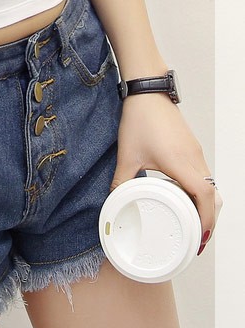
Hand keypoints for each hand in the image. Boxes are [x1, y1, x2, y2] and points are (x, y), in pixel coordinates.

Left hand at [109, 92, 222, 252]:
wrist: (148, 91)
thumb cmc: (140, 118)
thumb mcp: (127, 154)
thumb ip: (121, 180)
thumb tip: (114, 199)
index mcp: (181, 162)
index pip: (204, 196)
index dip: (206, 219)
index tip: (199, 236)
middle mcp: (194, 158)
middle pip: (213, 195)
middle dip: (208, 218)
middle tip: (197, 237)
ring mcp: (195, 152)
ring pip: (210, 184)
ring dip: (205, 204)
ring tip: (192, 221)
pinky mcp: (192, 147)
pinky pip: (203, 174)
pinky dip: (200, 190)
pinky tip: (186, 197)